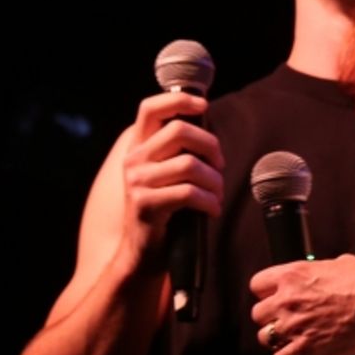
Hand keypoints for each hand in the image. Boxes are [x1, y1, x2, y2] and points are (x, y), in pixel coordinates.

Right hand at [119, 90, 223, 257]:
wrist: (142, 255)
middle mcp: (133, 160)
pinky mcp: (146, 204)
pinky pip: (189, 193)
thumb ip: (178, 153)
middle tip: (220, 166)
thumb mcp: (167, 177)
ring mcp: (137, 182)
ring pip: (189, 164)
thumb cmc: (165, 214)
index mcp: (138, 148)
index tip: (204, 105)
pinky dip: (210, 202)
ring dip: (214, 180)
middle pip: (179, 131)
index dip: (179, 100)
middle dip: (210, 146)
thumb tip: (208, 132)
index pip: (150, 108)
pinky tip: (213, 210)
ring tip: (217, 194)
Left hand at [250, 254, 354, 354]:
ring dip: (276, 340)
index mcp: (293, 275)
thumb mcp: (339, 264)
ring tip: (289, 340)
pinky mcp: (306, 350)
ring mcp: (295, 326)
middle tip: (285, 320)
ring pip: (264, 338)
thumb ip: (317, 272)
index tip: (274, 298)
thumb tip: (317, 276)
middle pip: (258, 313)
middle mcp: (288, 300)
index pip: (257, 285)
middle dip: (271, 317)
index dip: (267, 293)